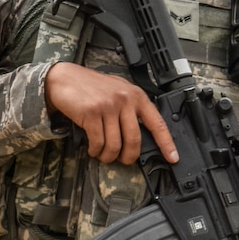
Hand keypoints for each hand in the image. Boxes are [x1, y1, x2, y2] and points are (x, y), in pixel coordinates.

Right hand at [44, 62, 178, 165]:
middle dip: (129, 156)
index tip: (172, 158)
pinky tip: (93, 149)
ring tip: (103, 154)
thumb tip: (141, 135)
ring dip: (108, 156)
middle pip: (134, 139)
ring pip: (115, 144)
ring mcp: (108, 106)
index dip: (166, 143)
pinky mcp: (92, 113)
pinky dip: (96, 151)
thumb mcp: (118, 92)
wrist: (66, 79)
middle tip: (123, 160)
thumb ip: (131, 109)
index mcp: (136, 96)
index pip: (157, 123)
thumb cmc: (92, 87)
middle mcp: (125, 100)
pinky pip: (98, 142)